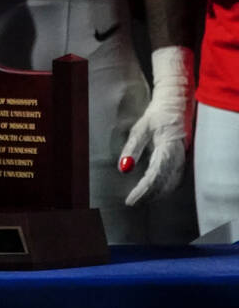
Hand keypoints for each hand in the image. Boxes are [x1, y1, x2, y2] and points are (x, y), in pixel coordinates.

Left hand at [119, 46, 194, 205]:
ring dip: (157, 194)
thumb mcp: (140, 129)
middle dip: (149, 196)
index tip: (130, 200)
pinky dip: (164, 187)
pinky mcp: (182, 159)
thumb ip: (132, 148)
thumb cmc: (156, 115)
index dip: (143, 191)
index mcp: (169, 148)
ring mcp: (183, 158)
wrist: (176, 104)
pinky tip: (153, 191)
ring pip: (172, 184)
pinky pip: (175, 178)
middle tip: (132, 202)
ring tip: (140, 199)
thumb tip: (123, 169)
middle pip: (165, 184)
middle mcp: (179, 156)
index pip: (155, 176)